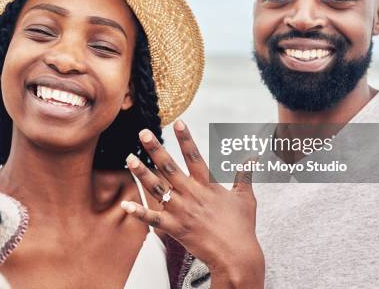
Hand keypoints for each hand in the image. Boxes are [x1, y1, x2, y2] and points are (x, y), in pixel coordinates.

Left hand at [120, 120, 263, 287]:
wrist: (236, 256)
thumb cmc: (242, 226)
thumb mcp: (246, 197)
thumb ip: (244, 175)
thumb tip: (253, 157)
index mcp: (208, 185)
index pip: (195, 156)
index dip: (186, 139)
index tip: (177, 122)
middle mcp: (192, 195)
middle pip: (170, 167)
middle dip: (156, 149)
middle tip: (143, 133)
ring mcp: (182, 211)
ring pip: (158, 188)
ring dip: (143, 173)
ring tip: (130, 158)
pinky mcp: (175, 228)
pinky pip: (153, 219)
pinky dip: (139, 212)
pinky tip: (125, 204)